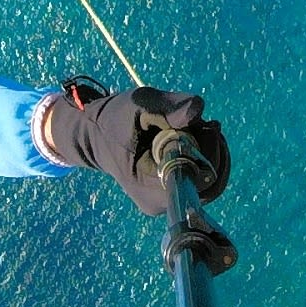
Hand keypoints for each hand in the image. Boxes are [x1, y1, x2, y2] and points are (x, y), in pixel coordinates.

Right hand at [45, 80, 230, 215]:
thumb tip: (198, 110)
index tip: (204, 125)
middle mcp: (159, 203)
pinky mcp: (169, 195)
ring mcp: (164, 203)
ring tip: (193, 129)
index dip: (209, 150)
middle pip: (209, 182)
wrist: (94, 136)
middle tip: (199, 123)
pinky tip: (193, 139)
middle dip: (211, 149)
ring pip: (209, 182)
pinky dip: (203, 158)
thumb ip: (169, 107)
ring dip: (209, 152)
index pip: (201, 177)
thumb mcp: (140, 103)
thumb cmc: (114, 119)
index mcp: (150, 185)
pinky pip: (200, 182)